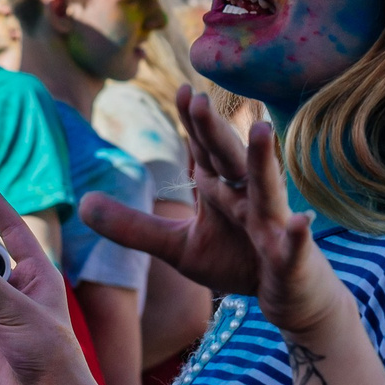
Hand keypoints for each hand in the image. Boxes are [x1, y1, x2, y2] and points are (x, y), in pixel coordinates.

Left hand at [90, 91, 347, 337]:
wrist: (289, 294)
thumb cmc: (238, 260)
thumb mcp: (178, 246)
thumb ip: (133, 227)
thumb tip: (82, 203)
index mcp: (222, 188)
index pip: (204, 148)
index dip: (193, 121)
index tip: (181, 90)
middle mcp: (248, 197)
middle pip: (229, 159)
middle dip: (215, 130)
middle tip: (199, 100)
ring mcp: (273, 225)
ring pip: (267, 189)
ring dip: (263, 161)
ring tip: (262, 130)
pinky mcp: (290, 257)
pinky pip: (294, 246)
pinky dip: (298, 234)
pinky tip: (301, 223)